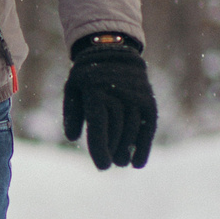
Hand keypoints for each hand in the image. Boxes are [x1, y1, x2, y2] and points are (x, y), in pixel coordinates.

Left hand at [61, 36, 155, 170]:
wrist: (114, 51)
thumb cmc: (87, 75)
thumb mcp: (72, 89)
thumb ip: (71, 113)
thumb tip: (72, 138)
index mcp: (95, 91)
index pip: (99, 126)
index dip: (100, 149)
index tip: (102, 167)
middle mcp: (118, 94)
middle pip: (116, 130)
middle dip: (113, 151)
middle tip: (109, 165)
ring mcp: (135, 97)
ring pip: (132, 130)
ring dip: (127, 150)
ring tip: (121, 163)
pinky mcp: (148, 100)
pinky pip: (148, 126)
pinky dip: (143, 146)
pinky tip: (138, 163)